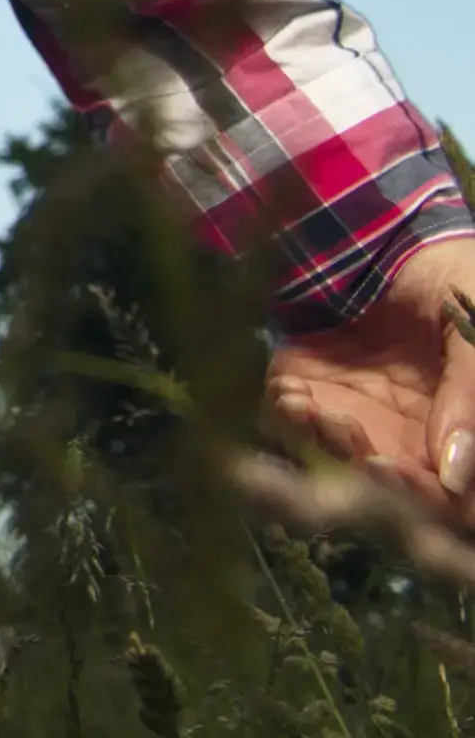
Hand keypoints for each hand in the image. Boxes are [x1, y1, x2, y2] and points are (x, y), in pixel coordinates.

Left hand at [265, 230, 474, 510]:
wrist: (398, 237)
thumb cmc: (455, 286)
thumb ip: (470, 398)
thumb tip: (457, 475)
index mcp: (457, 436)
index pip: (446, 498)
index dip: (421, 500)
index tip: (389, 472)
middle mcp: (406, 443)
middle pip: (381, 494)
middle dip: (355, 476)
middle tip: (343, 432)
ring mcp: (354, 419)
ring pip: (328, 464)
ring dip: (315, 445)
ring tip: (309, 406)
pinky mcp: (305, 391)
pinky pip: (285, 424)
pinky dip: (282, 417)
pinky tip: (291, 391)